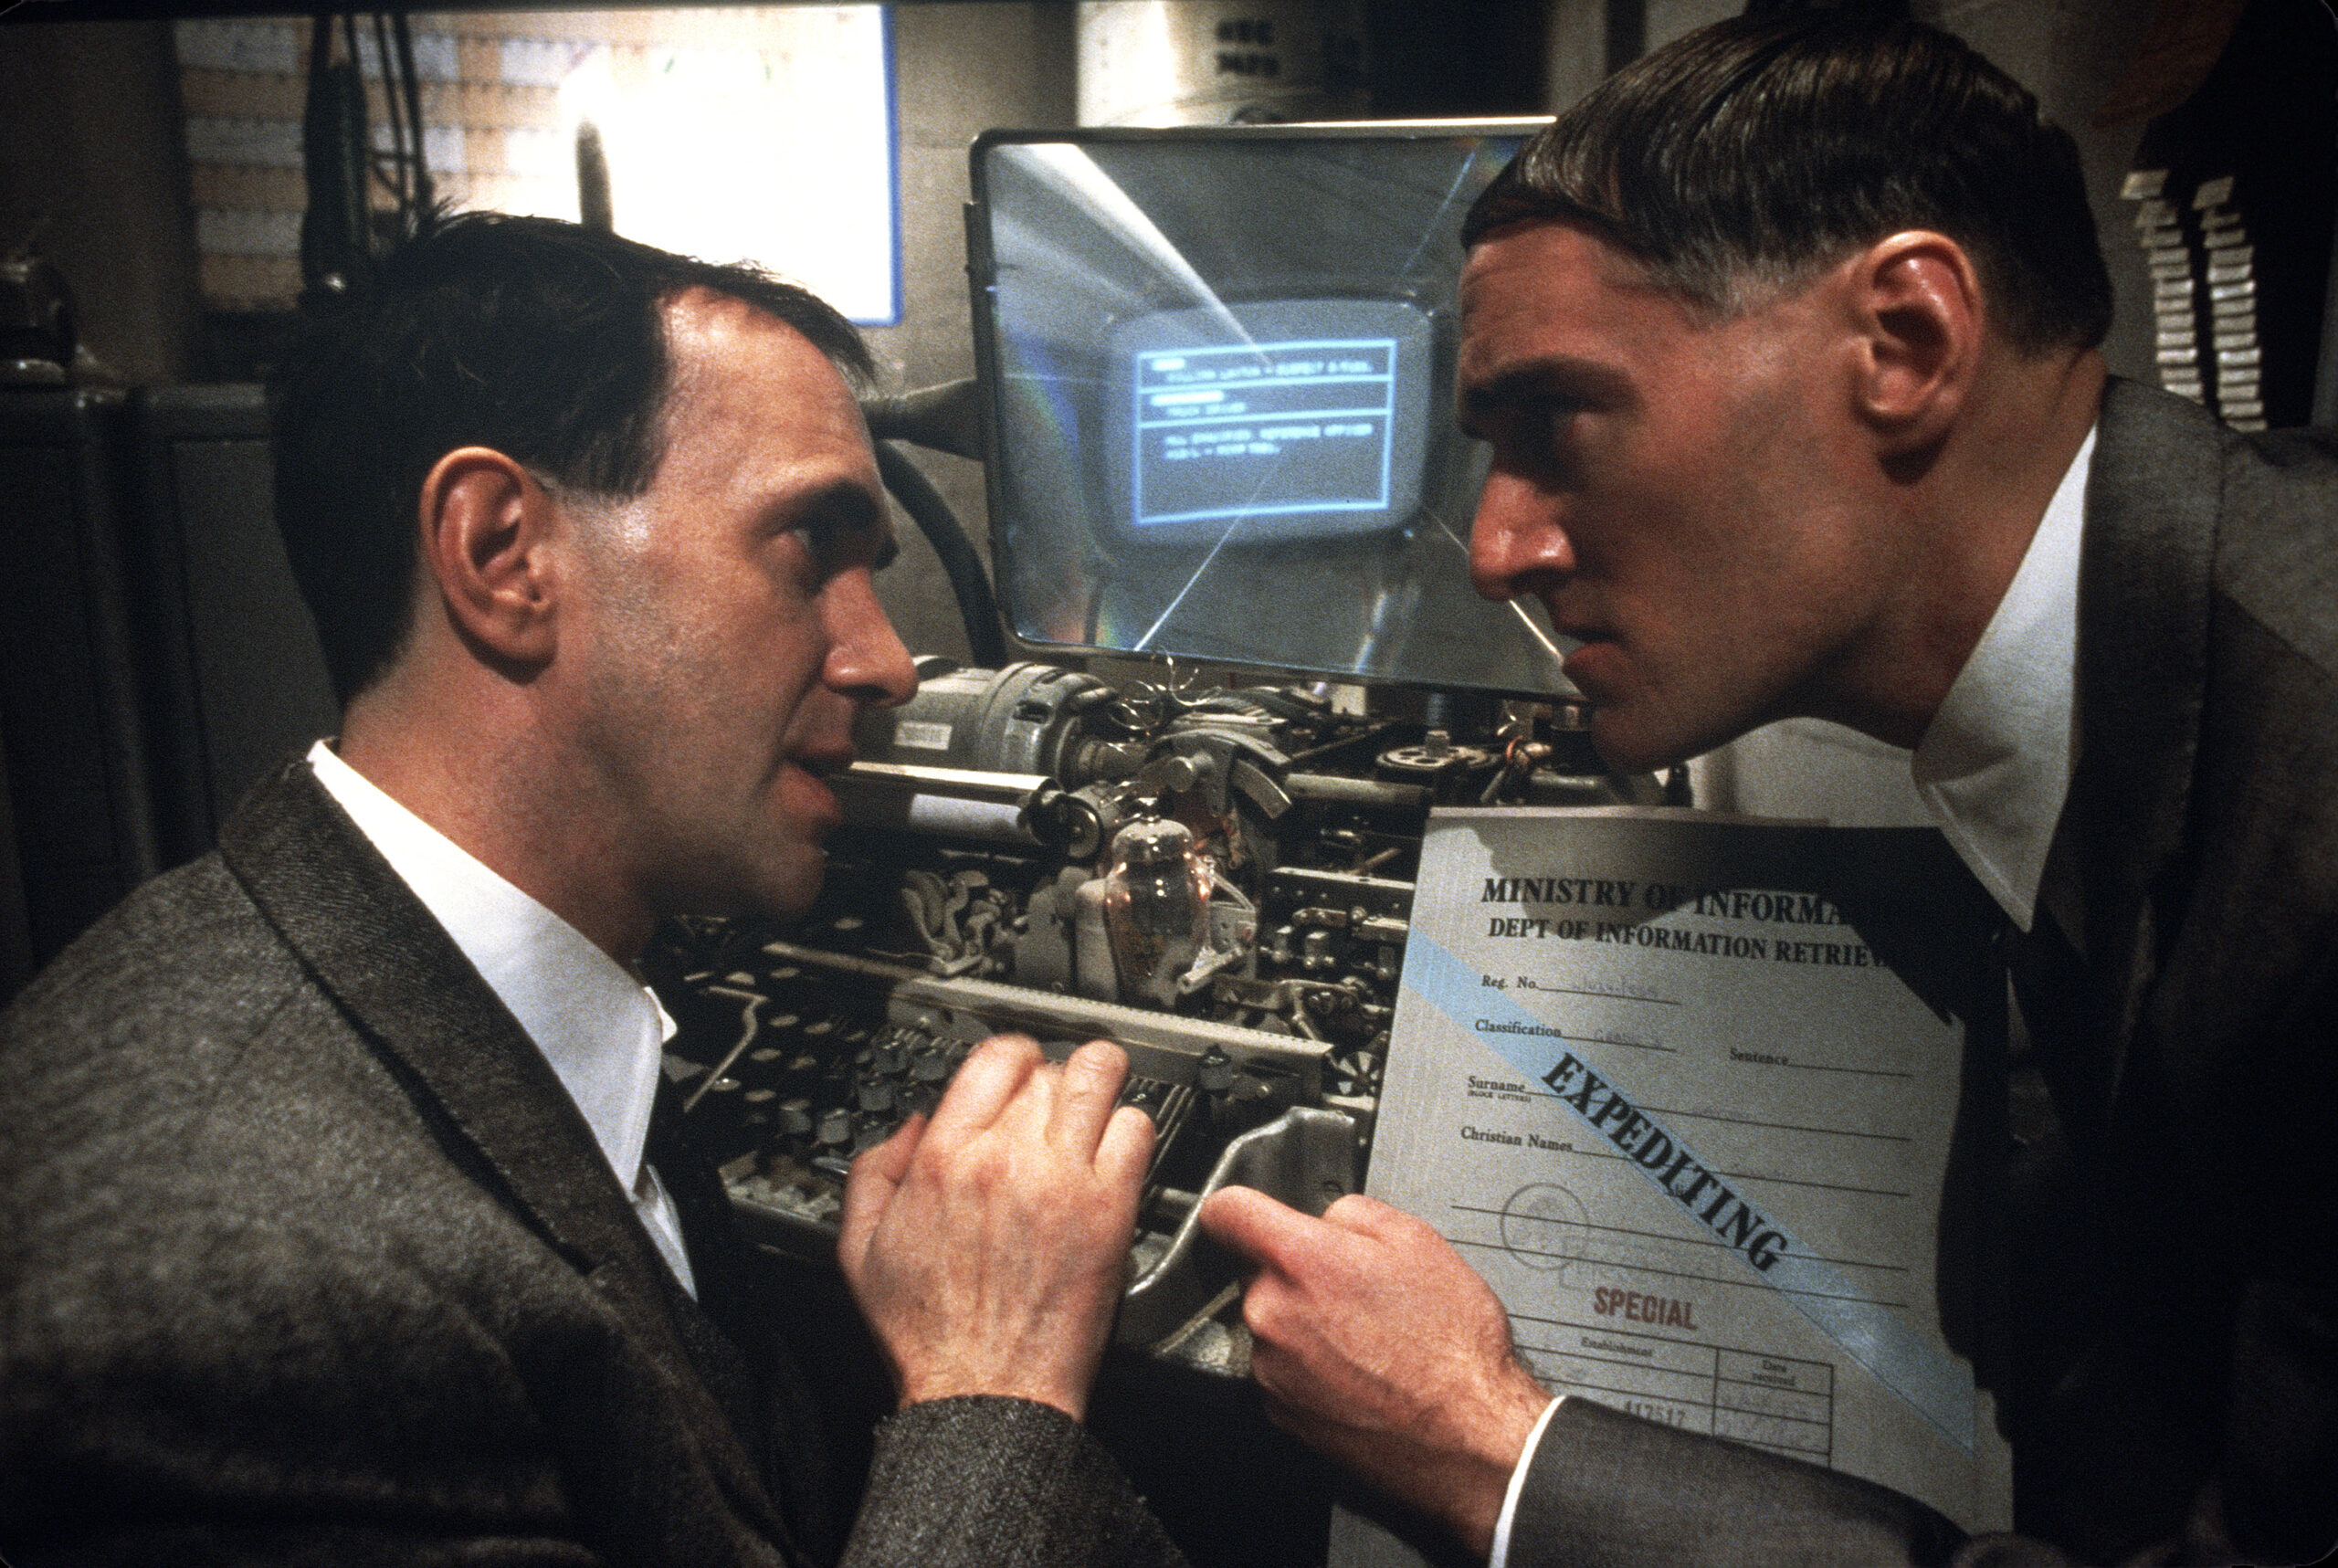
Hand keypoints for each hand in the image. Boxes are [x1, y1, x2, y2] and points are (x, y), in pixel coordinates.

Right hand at [838, 1035, 1152, 1420]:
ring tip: (1094, 1108)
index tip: (1020, 1071)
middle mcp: (1005, 1156)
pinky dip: (1129, 1130)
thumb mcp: (860, 1246)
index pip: (996, 1056)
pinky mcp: (1108, 1209)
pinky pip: (1136, 1131)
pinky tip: (1115, 1153)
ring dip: (1098, 1087)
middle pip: (1049, 1066)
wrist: (983, 1391)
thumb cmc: (927, 1333)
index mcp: (944, 1156)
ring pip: (1099, 1079)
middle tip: (1056, 1104)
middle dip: (1052, 1078)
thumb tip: (913, 1126)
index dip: (1013, 1056)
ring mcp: (1062, 1178)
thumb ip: (875, 1171)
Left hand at [1197, 1187, 1552, 1556]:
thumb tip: (1327, 1220)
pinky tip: (1361, 1372)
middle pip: (1258, 1272)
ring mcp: (1270, 1369)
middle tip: (1356, 1291)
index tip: (1247, 1214)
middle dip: (1298, 1273)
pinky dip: (1311, 1368)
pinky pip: (1283, 1370)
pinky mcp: (1280, 1413)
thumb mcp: (1418, 1242)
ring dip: (1305, 1323)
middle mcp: (1271, 1314)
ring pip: (1273, 1323)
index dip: (1240, 1206)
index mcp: (1300, 1261)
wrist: (1469, 1438)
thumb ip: (1352, 1213)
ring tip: (1369, 1339)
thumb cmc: (1453, 1348)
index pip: (1226, 1211)